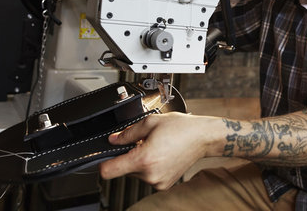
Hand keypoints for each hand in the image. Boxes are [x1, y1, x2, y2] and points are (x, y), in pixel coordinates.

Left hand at [99, 112, 217, 189]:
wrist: (202, 137)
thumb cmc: (182, 128)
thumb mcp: (150, 122)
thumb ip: (127, 132)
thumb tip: (113, 140)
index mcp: (144, 159)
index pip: (108, 171)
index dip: (103, 163)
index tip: (106, 156)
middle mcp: (150, 175)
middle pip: (123, 170)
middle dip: (129, 156)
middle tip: (143, 142)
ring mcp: (157, 182)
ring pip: (135, 173)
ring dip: (140, 161)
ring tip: (156, 147)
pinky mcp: (164, 185)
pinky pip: (147, 176)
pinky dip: (150, 167)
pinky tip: (161, 155)